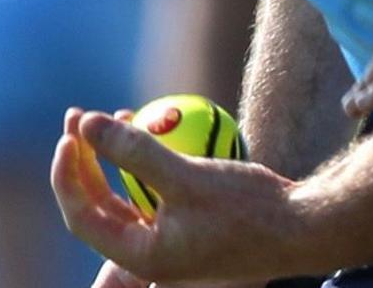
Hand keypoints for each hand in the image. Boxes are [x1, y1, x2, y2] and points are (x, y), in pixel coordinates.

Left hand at [52, 106, 322, 284]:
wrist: (304, 228)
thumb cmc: (248, 209)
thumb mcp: (187, 176)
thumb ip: (133, 151)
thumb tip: (87, 124)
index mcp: (141, 256)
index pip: (83, 214)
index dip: (68, 173)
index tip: (70, 132)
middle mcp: (150, 255)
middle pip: (99, 205)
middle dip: (86, 160)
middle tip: (79, 117)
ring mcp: (171, 241)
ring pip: (126, 197)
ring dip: (115, 159)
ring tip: (117, 115)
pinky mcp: (190, 225)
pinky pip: (154, 194)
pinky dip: (146, 165)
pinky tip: (155, 134)